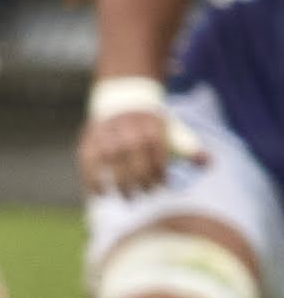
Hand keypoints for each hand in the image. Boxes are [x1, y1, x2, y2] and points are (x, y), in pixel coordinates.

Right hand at [79, 87, 202, 197]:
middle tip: (145, 194)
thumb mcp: (172, 130)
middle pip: (134, 156)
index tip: (162, 185)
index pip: (156, 152)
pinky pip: (88, 162)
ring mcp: (107, 134)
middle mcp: (128, 129)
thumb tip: (209, 164)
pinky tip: (101, 194)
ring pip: (111, 159)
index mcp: (151, 126)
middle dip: (140, 179)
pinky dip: (93, 179)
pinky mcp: (90, 139)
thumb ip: (189, 148)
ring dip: (119, 182)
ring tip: (128, 197)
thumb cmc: (152, 125)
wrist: (123, 100)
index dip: (159, 172)